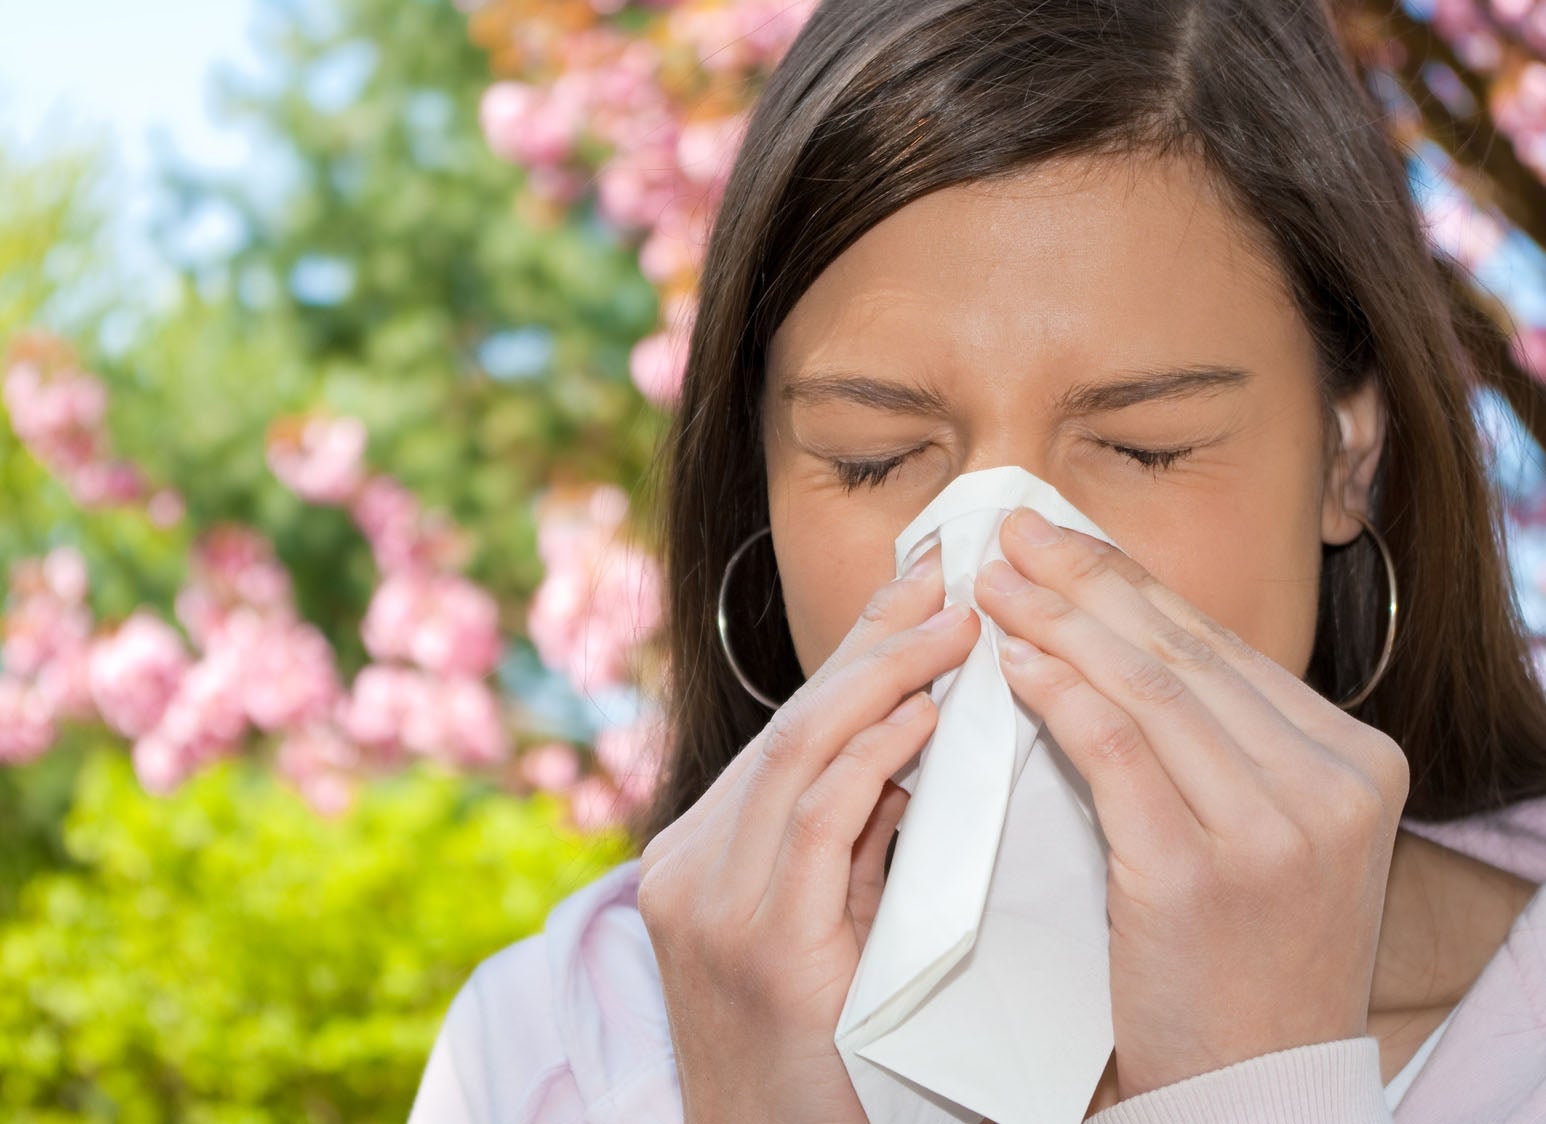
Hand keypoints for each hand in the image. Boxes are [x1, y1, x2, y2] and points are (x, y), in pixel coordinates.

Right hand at [637, 544, 980, 1123]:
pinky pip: (819, 823)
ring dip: (884, 680)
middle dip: (873, 642)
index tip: (915, 589)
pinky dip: (874, 759)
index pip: (788, 729)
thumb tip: (917, 750)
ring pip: (799, 753)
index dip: (853, 651)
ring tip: (955, 630)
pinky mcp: (762, 948)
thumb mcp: (818, 930)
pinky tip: (924, 718)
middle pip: (791, 723)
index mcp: (700, 854)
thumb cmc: (816, 1057)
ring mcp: (716, 905)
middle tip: (943, 579)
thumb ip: (849, 843)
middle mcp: (692, 866)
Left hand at [973, 507, 1409, 1099]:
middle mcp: (1332, 783)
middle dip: (1086, 580)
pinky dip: (1058, 696)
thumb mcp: (1266, 834)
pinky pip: (1115, 752)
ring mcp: (1274, 829)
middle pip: (1183, 651)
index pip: (1220, 645)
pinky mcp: (1200, 875)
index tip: (1061, 540)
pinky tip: (1012, 663)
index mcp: (1356, 759)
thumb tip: (1113, 634)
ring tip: (994, 584)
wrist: (1256, 1088)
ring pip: (1149, 687)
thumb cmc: (1242, 958)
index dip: (1130, 582)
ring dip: (1059, 622)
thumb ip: (1219, 742)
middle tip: (1011, 535)